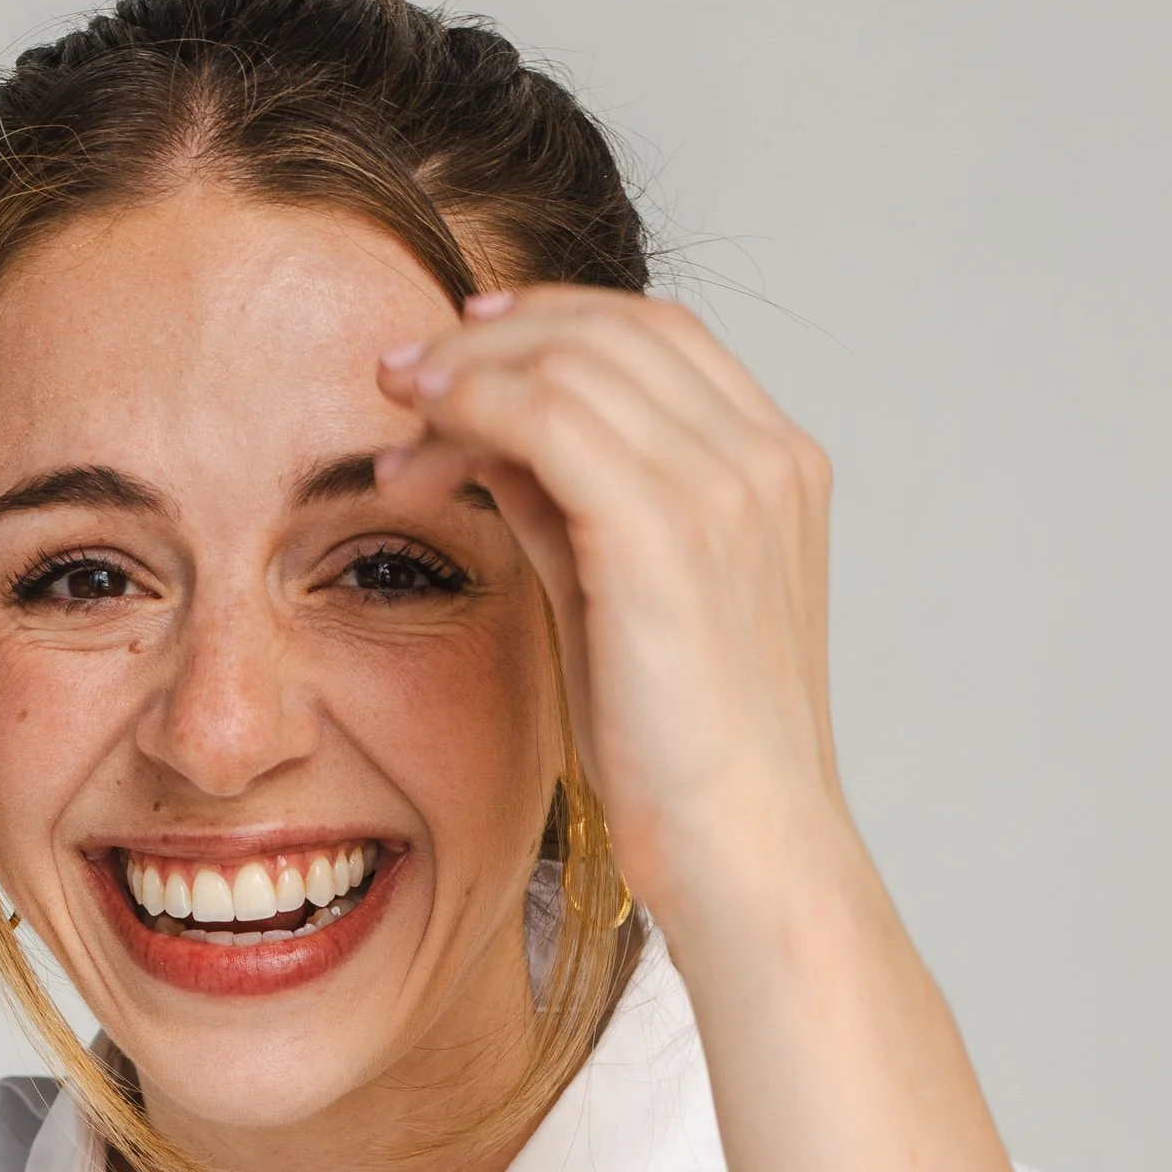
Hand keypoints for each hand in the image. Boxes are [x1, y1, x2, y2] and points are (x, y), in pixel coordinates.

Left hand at [375, 293, 851, 948]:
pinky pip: (546, 414)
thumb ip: (571, 514)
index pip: (662, 339)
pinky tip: (417, 448)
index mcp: (777, 472)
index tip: (466, 348)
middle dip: (494, 338)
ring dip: (465, 374)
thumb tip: (491, 443)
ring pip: (570, 361)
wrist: (744, 850)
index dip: (556, 321)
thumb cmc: (685, 762)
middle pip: (614, 330)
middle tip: (403, 372)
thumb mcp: (623, 610)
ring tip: (394, 415)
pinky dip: (471, 410)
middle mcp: (763, 460)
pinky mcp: (665, 527)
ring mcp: (726, 485)